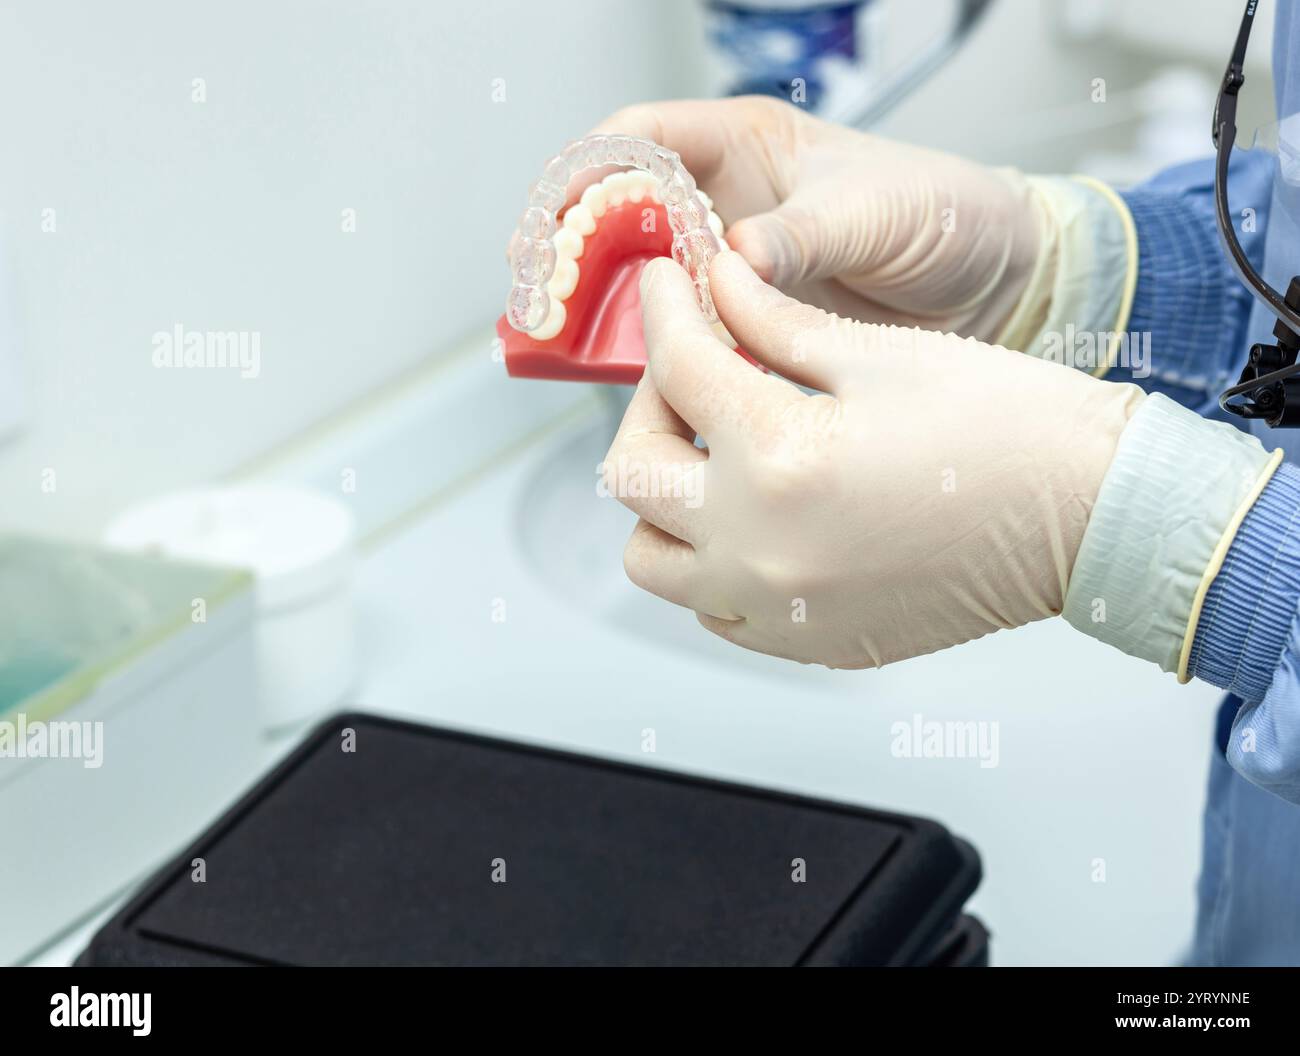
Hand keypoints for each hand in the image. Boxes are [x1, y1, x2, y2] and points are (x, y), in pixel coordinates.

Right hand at [593, 96, 1043, 341]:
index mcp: (747, 147)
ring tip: (559, 338)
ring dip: (598, 307)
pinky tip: (629, 380)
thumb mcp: (878, 210)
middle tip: (539, 291)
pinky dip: (651, 357)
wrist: (995, 285)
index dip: (589, 171)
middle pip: (621, 215)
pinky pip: (682, 338)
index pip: (643, 138)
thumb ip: (806, 232)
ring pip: (641, 281)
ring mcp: (730, 271)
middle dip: (572, 248)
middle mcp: (725, 205)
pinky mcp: (746, 327)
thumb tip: (736, 258)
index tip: (557, 215)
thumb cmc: (942, 215)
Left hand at [603, 251, 1142, 668]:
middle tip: (691, 372)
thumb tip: (714, 284)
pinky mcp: (805, 641)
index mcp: (777, 458)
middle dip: (649, 406)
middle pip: (632, 474)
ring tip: (714, 454)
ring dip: (663, 498)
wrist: (1087, 518)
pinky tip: (754, 514)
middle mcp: (758, 548)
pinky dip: (709, 558)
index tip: (670, 284)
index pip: (674, 368)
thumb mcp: (877, 354)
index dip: (665, 309)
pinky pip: (712, 606)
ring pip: (654, 558)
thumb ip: (772, 320)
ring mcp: (776, 608)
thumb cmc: (1005, 428)